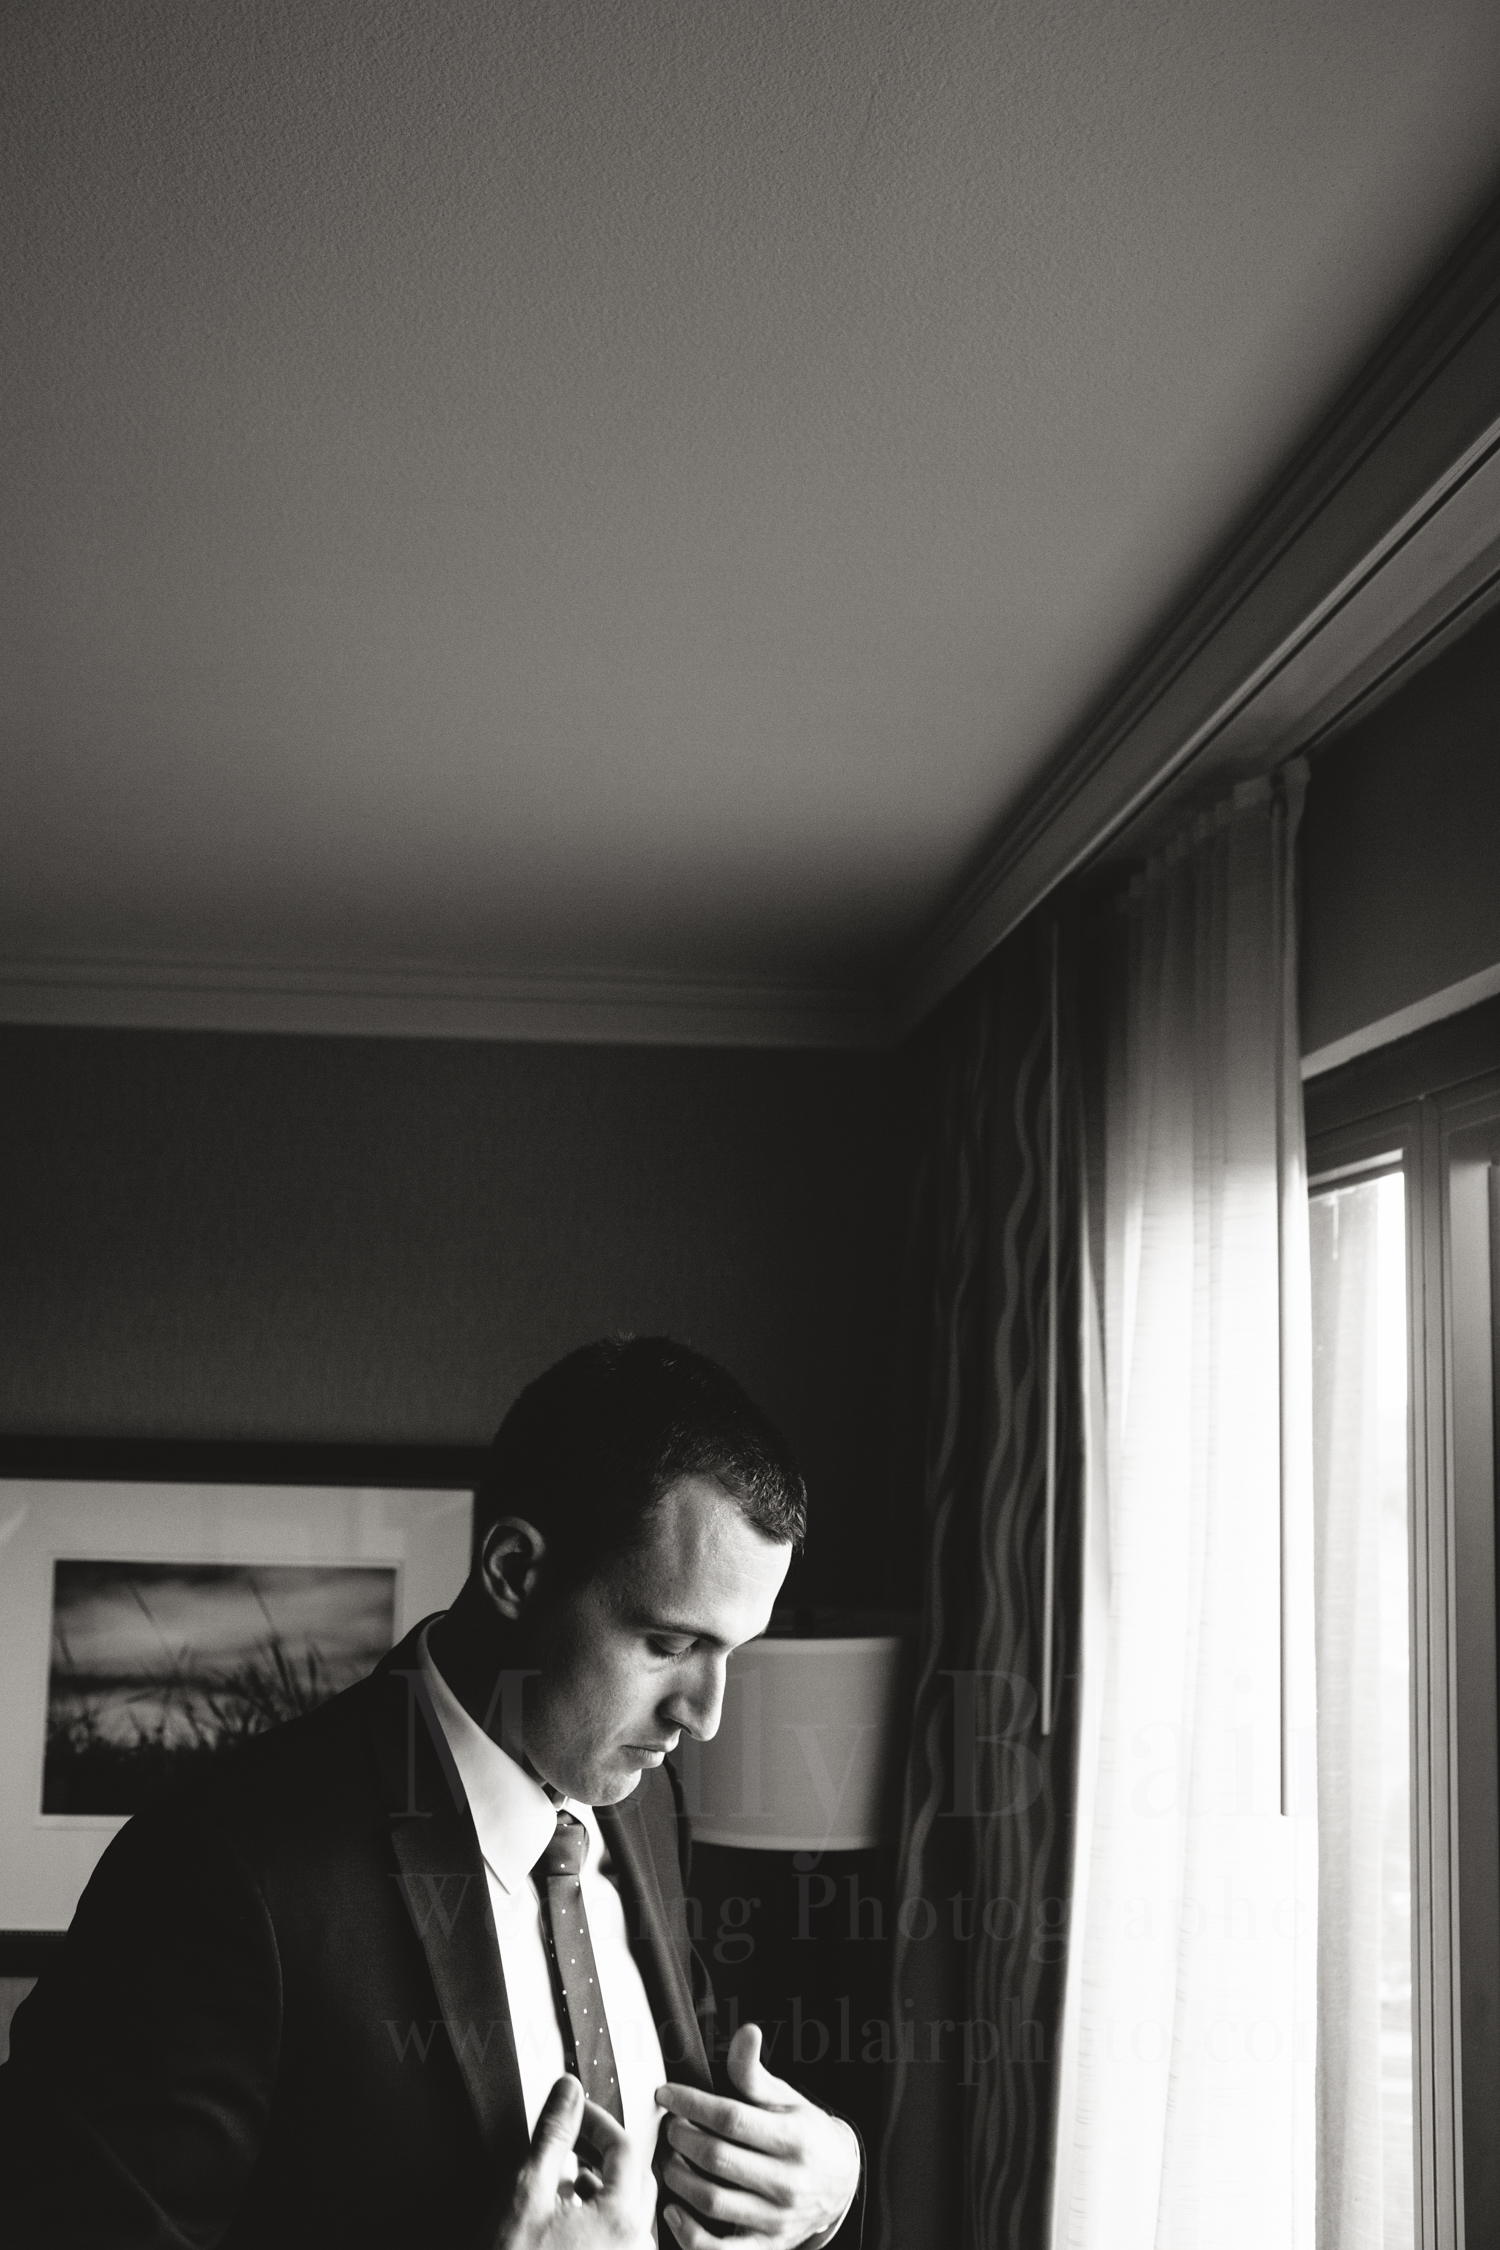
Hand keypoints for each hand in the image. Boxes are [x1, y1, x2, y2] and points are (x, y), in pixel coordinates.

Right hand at [487, 2075, 657, 2249]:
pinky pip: (624, 2239)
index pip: (626, 2148)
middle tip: (577, 2139)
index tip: (577, 2113)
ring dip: (605, 2186)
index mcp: (621, 2221)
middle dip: (606, 2153)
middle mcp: (636, 2248)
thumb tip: (569, 2093)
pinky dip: (604, 2218)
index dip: (598, 2122)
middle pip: (636, 2178)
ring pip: (631, 2211)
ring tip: (570, 2178)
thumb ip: (554, 2136)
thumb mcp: (527, 2194)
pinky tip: (572, 2218)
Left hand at [655, 2023, 861, 2248]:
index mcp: (793, 2138)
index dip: (692, 2103)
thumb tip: (746, 2032)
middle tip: (669, 2126)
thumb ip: (755, 2073)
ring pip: (713, 2201)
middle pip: (717, 2158)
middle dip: (681, 2138)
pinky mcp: (766, 2246)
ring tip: (670, 2158)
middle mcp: (787, 2182)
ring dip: (678, 2178)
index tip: (667, 2094)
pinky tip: (675, 2210)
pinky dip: (690, 2234)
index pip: (732, 2118)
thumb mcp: (786, 2099)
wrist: (841, 2184)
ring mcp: (777, 2220)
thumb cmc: (805, 2135)